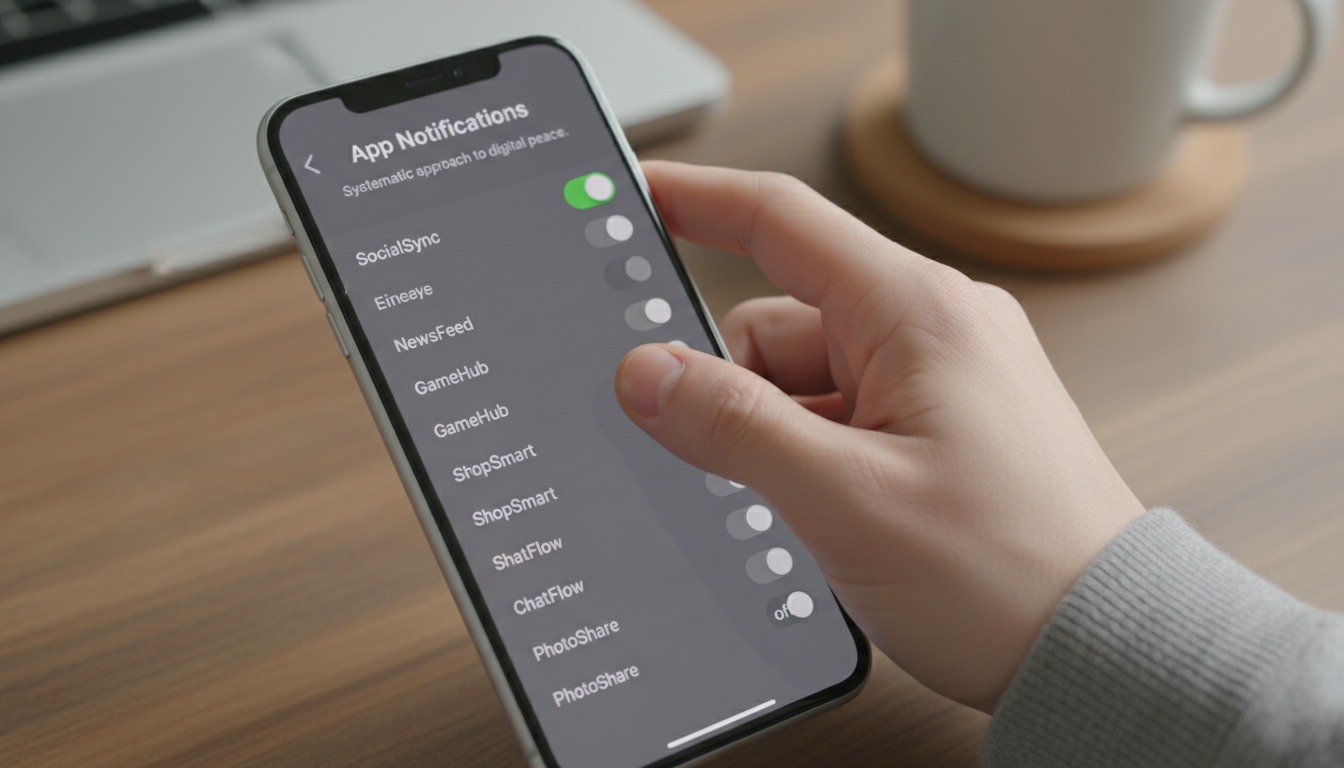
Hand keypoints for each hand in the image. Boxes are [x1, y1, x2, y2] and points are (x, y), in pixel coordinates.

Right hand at [616, 161, 1144, 712]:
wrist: (1097, 651)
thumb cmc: (1011, 573)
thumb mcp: (845, 498)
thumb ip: (735, 426)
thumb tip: (648, 374)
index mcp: (919, 313)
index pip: (780, 220)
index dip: (695, 198)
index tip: (637, 192)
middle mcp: (933, 331)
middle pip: (777, 322)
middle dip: (735, 390)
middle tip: (739, 467)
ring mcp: (939, 382)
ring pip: (802, 381)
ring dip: (777, 439)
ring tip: (816, 513)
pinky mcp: (940, 430)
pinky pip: (839, 418)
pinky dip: (811, 458)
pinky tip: (828, 516)